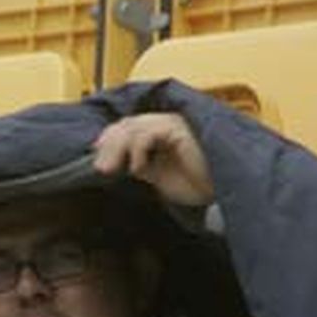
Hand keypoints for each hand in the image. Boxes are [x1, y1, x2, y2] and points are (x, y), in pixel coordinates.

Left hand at [93, 113, 214, 207]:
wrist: (222, 192)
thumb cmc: (197, 184)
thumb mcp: (158, 175)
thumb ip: (139, 165)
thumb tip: (112, 163)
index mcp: (162, 133)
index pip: (128, 127)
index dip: (109, 138)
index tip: (95, 156)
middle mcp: (167, 123)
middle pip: (127, 124)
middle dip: (109, 145)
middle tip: (100, 167)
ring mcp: (175, 124)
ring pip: (134, 126)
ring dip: (117, 149)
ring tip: (110, 169)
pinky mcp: (181, 129)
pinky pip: (149, 132)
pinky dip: (137, 150)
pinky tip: (138, 168)